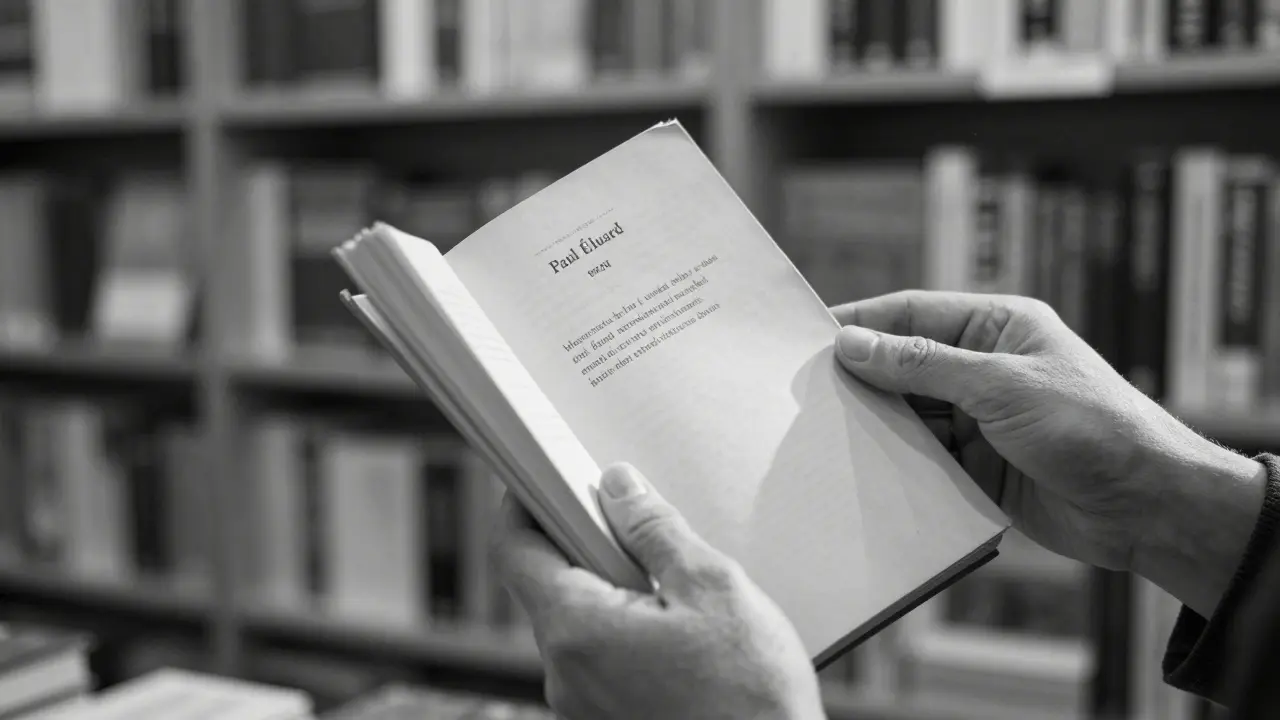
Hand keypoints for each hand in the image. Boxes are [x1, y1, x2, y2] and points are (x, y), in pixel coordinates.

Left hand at [490, 463, 825, 719]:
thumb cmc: (752, 701)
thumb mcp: (713, 588)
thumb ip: (656, 530)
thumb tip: (620, 488)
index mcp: (578, 632)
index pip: (515, 551)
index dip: (524, 504)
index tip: (542, 477)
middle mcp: (565, 675)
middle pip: (548, 585)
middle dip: (587, 547)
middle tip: (635, 527)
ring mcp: (581, 706)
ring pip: (578, 624)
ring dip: (613, 594)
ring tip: (674, 592)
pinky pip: (598, 660)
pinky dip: (625, 633)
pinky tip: (678, 634)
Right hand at [830, 290, 1265, 617]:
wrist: (1145, 506)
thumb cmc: (1090, 426)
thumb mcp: (1001, 386)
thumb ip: (923, 365)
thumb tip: (853, 344)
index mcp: (996, 327)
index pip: (912, 315)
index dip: (862, 323)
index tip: (811, 338)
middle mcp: (983, 368)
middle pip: (904, 364)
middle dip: (861, 377)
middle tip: (805, 391)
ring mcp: (979, 418)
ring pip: (909, 413)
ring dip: (876, 423)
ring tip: (824, 431)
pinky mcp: (977, 465)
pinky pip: (923, 457)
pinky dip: (896, 461)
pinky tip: (863, 467)